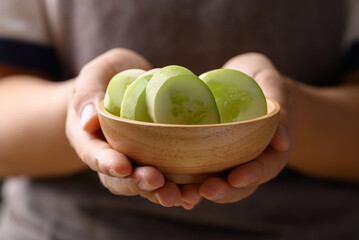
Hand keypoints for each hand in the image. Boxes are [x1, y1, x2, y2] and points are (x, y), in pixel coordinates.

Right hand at [66, 48, 182, 206]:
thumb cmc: (109, 75)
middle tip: (157, 183)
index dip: (106, 162)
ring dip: (160, 192)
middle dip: (137, 183)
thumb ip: (88, 91)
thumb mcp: (96, 73)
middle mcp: (110, 155)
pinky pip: (165, 178)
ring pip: (143, 184)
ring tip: (181, 196)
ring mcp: (133, 160)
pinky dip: (179, 188)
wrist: (129, 82)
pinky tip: (194, 194)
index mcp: (89, 136)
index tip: (123, 166)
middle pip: (119, 178)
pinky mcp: (155, 159)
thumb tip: (89, 121)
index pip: (93, 153)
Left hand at [181, 53, 294, 206]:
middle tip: (205, 191)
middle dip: (223, 190)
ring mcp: (229, 160)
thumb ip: (279, 105)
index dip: (253, 174)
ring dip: (200, 191)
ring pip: (217, 183)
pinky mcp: (211, 156)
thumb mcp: (272, 83)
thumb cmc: (263, 82)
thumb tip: (282, 140)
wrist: (248, 85)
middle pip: (240, 184)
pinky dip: (185, 181)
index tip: (236, 178)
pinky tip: (168, 185)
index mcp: (272, 149)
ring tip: (181, 194)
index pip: (266, 167)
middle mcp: (250, 161)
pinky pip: (199, 172)